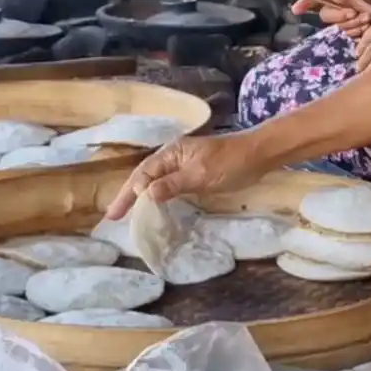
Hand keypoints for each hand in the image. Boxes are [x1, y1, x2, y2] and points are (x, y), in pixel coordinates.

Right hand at [105, 134, 258, 219]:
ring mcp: (183, 166)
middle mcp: (172, 158)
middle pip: (144, 177)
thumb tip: (144, 194)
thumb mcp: (201, 174)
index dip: (128, 194)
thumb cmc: (230, 162)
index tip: (116, 214)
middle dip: (127, 196)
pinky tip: (154, 209)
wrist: (258, 155)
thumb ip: (173, 184)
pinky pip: (168, 187)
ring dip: (140, 198)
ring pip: (155, 182)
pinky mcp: (193, 175)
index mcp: (171, 153)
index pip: (143, 174)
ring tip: (126, 215)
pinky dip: (157, 198)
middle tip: (111, 217)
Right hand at [292, 0, 370, 35]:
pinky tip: (369, 25)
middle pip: (325, 15)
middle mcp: (336, 5)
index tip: (296, 9)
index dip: (304, 2)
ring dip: (353, 24)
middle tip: (355, 13)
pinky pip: (350, 35)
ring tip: (368, 17)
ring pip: (339, 27)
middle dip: (339, 16)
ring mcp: (344, 19)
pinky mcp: (354, 29)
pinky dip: (359, 31)